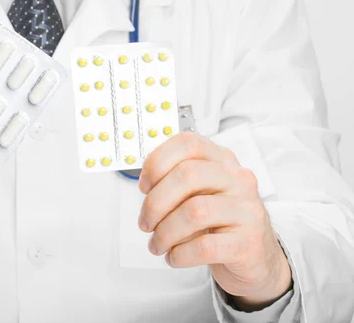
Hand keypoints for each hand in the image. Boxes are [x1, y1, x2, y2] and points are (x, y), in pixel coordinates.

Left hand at [138, 133, 291, 310]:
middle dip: (155, 202)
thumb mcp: (200, 193)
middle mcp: (238, 179)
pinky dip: (180, 254)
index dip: (158, 161)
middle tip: (145, 223)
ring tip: (158, 244)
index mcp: (222, 160)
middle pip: (187, 175)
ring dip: (165, 232)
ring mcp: (246, 210)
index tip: (144, 185)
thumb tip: (145, 186)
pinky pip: (204, 246)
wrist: (256, 257)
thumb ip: (175, 182)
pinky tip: (175, 257)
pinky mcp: (248, 243)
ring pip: (194, 212)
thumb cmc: (220, 221)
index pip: (188, 143)